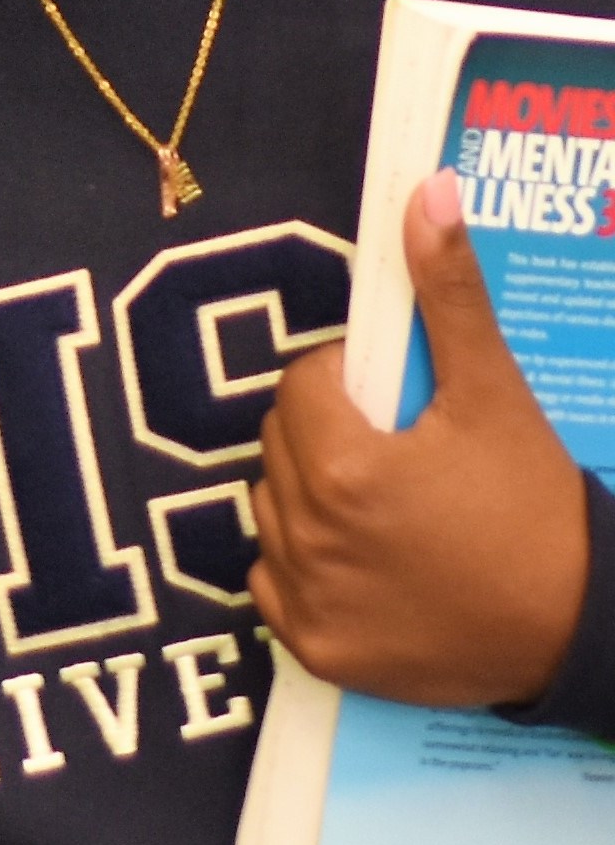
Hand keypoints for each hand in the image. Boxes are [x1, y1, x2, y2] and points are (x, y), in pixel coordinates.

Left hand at [249, 171, 587, 705]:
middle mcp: (309, 538)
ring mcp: (308, 603)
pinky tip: (365, 556)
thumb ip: (449, 290)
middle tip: (397, 441)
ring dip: (310, 491)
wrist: (573, 628)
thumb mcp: (494, 390)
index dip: (348, 378)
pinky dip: (305, 564)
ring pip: (272, 509)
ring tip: (384, 496)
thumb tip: (427, 190)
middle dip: (328, 428)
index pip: (303, 384)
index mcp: (343, 467)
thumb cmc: (532, 504)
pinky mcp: (318, 654)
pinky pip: (273, 584)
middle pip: (282, 444)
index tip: (398, 396)